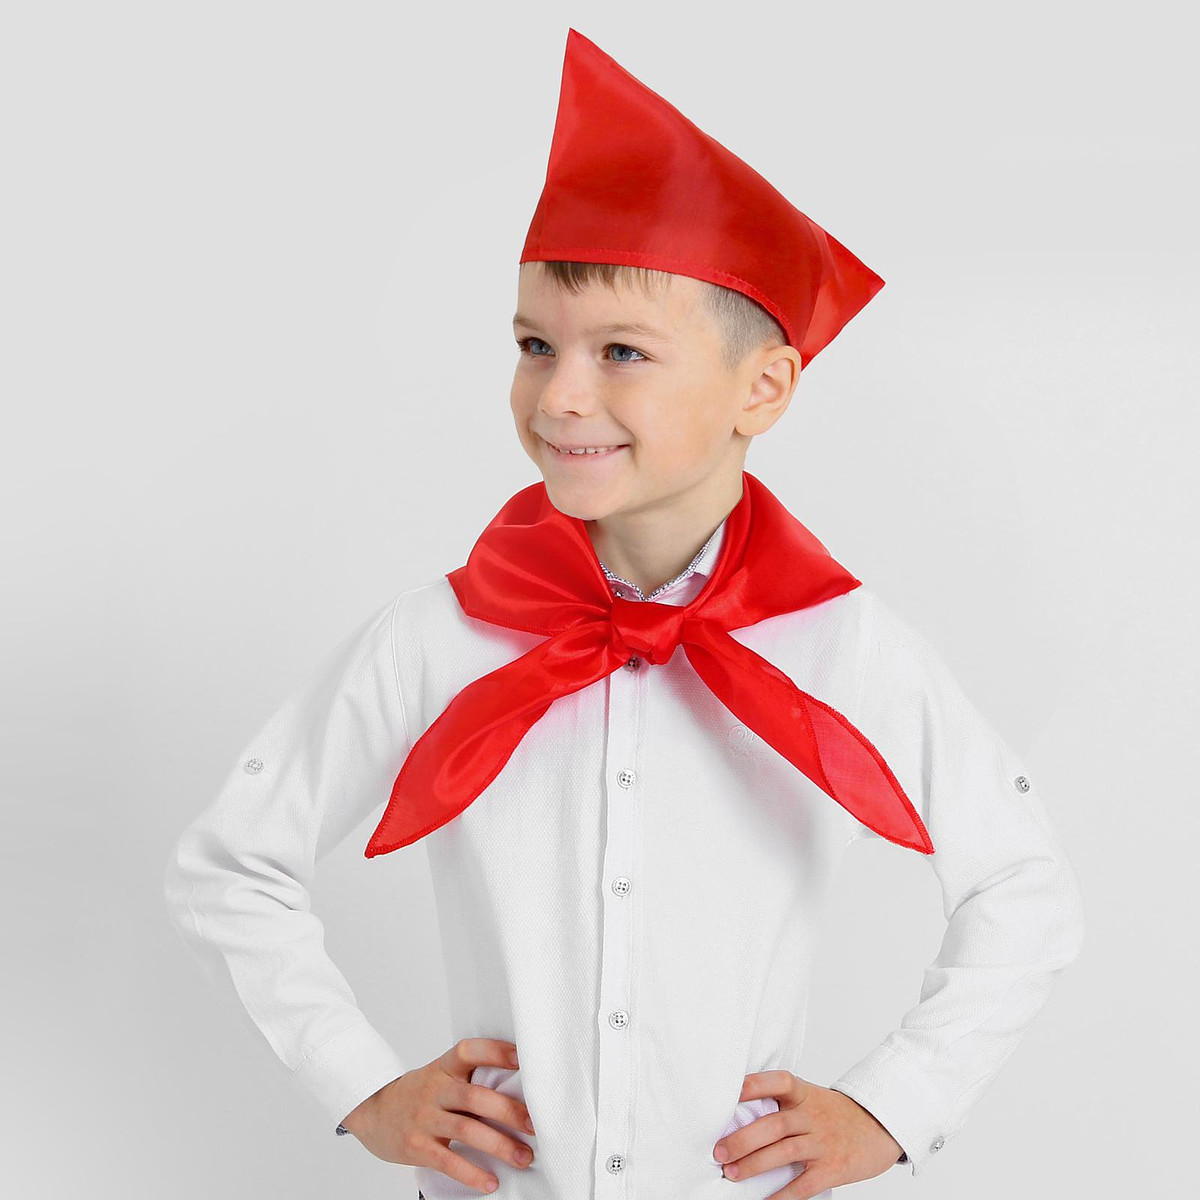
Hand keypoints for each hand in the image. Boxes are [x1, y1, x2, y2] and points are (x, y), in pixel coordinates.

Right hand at [338, 1037, 535, 1193]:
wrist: (372, 1111)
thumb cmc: (418, 1093)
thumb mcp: (439, 1076)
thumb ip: (469, 1080)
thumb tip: (518, 1091)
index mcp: (444, 1067)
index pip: (469, 1051)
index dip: (495, 1051)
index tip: (522, 1057)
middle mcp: (435, 1090)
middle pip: (475, 1097)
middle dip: (509, 1112)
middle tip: (534, 1126)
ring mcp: (424, 1118)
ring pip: (467, 1130)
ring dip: (500, 1146)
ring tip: (523, 1157)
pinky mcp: (417, 1146)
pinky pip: (448, 1162)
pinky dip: (472, 1173)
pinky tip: (491, 1181)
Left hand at [711, 1070, 903, 1198]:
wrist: (880, 1127)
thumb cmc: (835, 1114)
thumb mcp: (812, 1098)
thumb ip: (783, 1104)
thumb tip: (739, 1115)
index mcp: (804, 1094)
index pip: (779, 1081)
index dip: (755, 1084)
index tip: (732, 1092)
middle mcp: (812, 1115)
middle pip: (774, 1124)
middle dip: (743, 1139)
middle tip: (719, 1152)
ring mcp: (823, 1142)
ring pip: (784, 1151)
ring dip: (754, 1164)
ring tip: (731, 1172)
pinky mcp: (832, 1168)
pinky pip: (803, 1184)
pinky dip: (782, 1195)